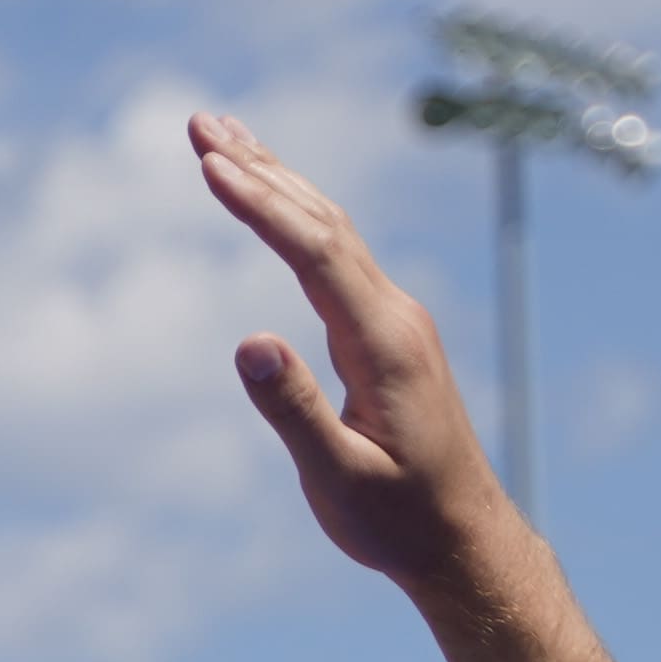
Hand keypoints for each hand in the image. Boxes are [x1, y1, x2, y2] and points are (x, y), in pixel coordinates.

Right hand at [193, 112, 529, 602]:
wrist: (463, 538)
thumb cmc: (398, 519)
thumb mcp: (338, 479)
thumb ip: (296, 410)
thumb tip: (250, 342)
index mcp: (382, 341)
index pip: (314, 250)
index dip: (259, 204)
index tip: (207, 163)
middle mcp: (394, 314)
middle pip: (321, 219)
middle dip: (259, 167)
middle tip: (197, 122)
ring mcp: (394, 318)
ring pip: (330, 228)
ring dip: (276, 179)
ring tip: (222, 139)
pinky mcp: (386, 331)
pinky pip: (335, 252)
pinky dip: (296, 215)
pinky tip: (275, 201)